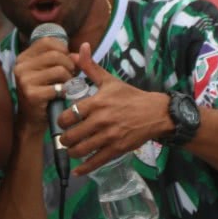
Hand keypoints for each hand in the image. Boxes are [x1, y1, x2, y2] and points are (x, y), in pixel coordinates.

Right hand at [10, 33, 74, 130]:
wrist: (33, 119)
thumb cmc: (45, 92)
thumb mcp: (51, 70)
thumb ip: (65, 57)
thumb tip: (84, 49)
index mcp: (24, 57)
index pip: (47, 42)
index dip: (63, 49)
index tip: (66, 62)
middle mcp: (21, 66)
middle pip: (55, 55)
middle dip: (69, 66)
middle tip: (69, 76)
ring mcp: (24, 80)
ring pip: (59, 70)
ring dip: (68, 79)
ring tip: (65, 86)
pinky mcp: (31, 94)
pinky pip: (58, 87)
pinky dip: (64, 91)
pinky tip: (60, 96)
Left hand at [59, 43, 170, 175]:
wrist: (155, 113)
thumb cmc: (130, 96)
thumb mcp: (110, 80)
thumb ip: (91, 67)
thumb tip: (79, 48)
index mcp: (96, 103)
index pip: (68, 115)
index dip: (61, 121)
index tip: (62, 122)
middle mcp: (101, 121)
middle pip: (71, 136)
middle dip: (64, 139)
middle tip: (64, 138)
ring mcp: (109, 137)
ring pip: (80, 150)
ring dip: (71, 152)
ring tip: (71, 149)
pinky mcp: (117, 149)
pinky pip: (96, 161)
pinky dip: (84, 168)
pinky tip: (78, 170)